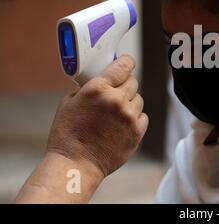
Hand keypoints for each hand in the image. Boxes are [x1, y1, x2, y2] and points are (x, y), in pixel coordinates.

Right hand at [16, 55, 147, 202]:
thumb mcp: (69, 103)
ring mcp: (129, 116)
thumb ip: (87, 88)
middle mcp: (116, 100)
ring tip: (115, 113)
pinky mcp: (137, 131)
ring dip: (130, 102)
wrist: (75, 164)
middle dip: (125, 84)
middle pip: (133, 82)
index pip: (123, 65)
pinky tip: (121, 124)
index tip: (127, 63)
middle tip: (116, 92)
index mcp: (98, 88)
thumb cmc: (67, 135)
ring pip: (138, 99)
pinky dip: (135, 118)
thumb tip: (100, 79)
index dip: (127, 62)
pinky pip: (143, 116)